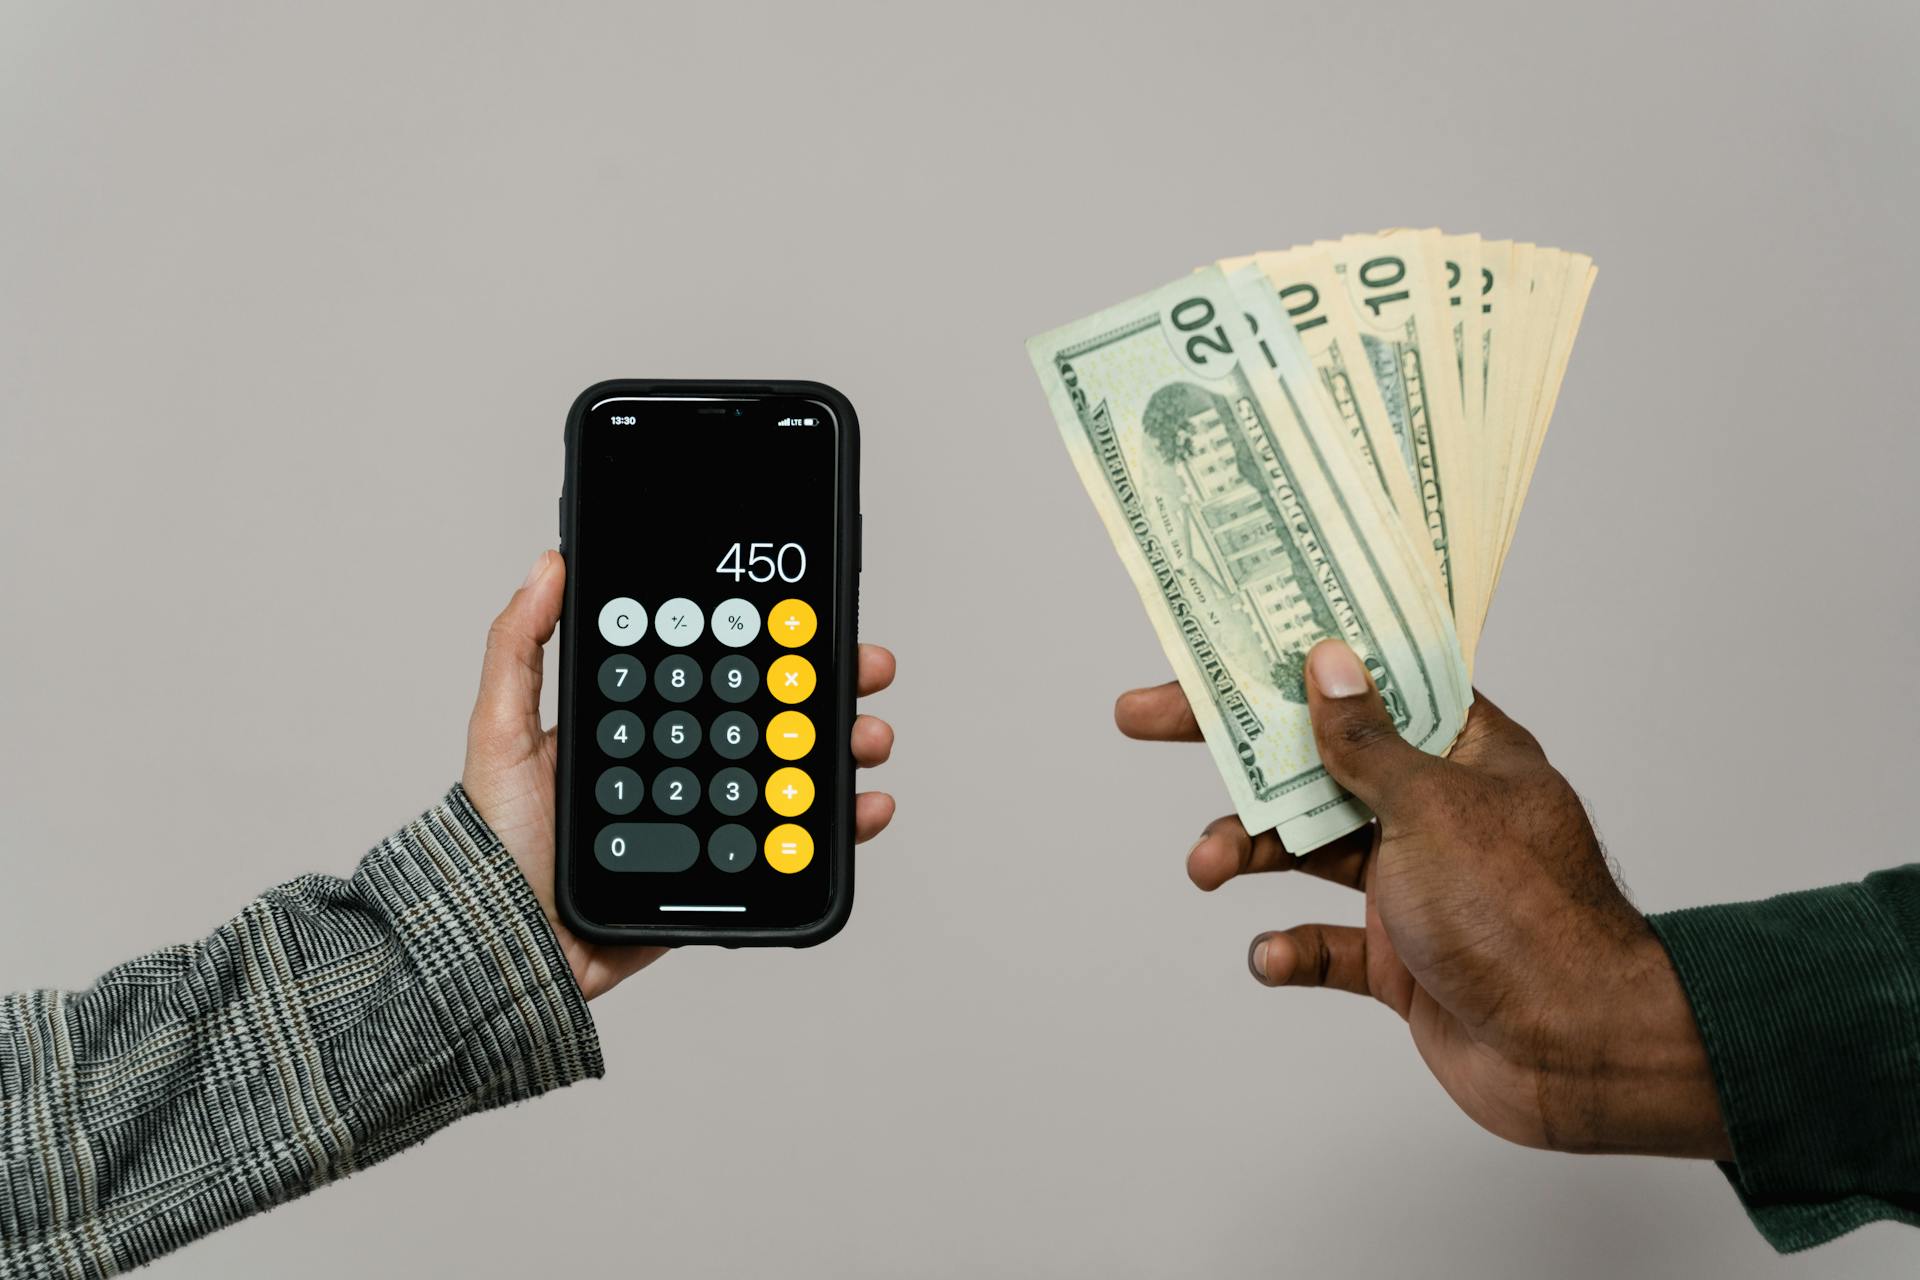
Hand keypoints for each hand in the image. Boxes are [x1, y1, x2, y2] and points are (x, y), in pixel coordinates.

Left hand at [462, 550, 897, 999]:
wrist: (509, 945)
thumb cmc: (495, 845)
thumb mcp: (499, 731)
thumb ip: (519, 647)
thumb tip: (549, 566)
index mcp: (635, 727)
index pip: (713, 671)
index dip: (766, 641)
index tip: (811, 618)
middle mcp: (676, 768)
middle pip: (768, 715)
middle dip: (827, 688)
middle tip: (866, 669)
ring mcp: (703, 822)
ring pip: (791, 775)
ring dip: (843, 751)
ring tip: (868, 738)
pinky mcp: (721, 877)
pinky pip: (790, 850)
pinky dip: (837, 828)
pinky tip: (862, 807)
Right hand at [1115, 639, 1729, 1159]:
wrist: (1578, 1054)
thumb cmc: (1524, 917)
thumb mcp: (1433, 809)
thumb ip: (1367, 741)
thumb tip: (1328, 663)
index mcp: (1461, 753)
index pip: (1366, 683)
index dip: (1294, 658)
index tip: (1228, 640)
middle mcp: (1435, 810)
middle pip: (1316, 761)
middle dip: (1234, 749)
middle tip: (1144, 716)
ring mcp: (1416, 884)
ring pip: (1308, 849)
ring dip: (1250, 852)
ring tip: (1206, 868)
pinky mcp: (1402, 957)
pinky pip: (1326, 942)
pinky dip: (1290, 947)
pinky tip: (1270, 955)